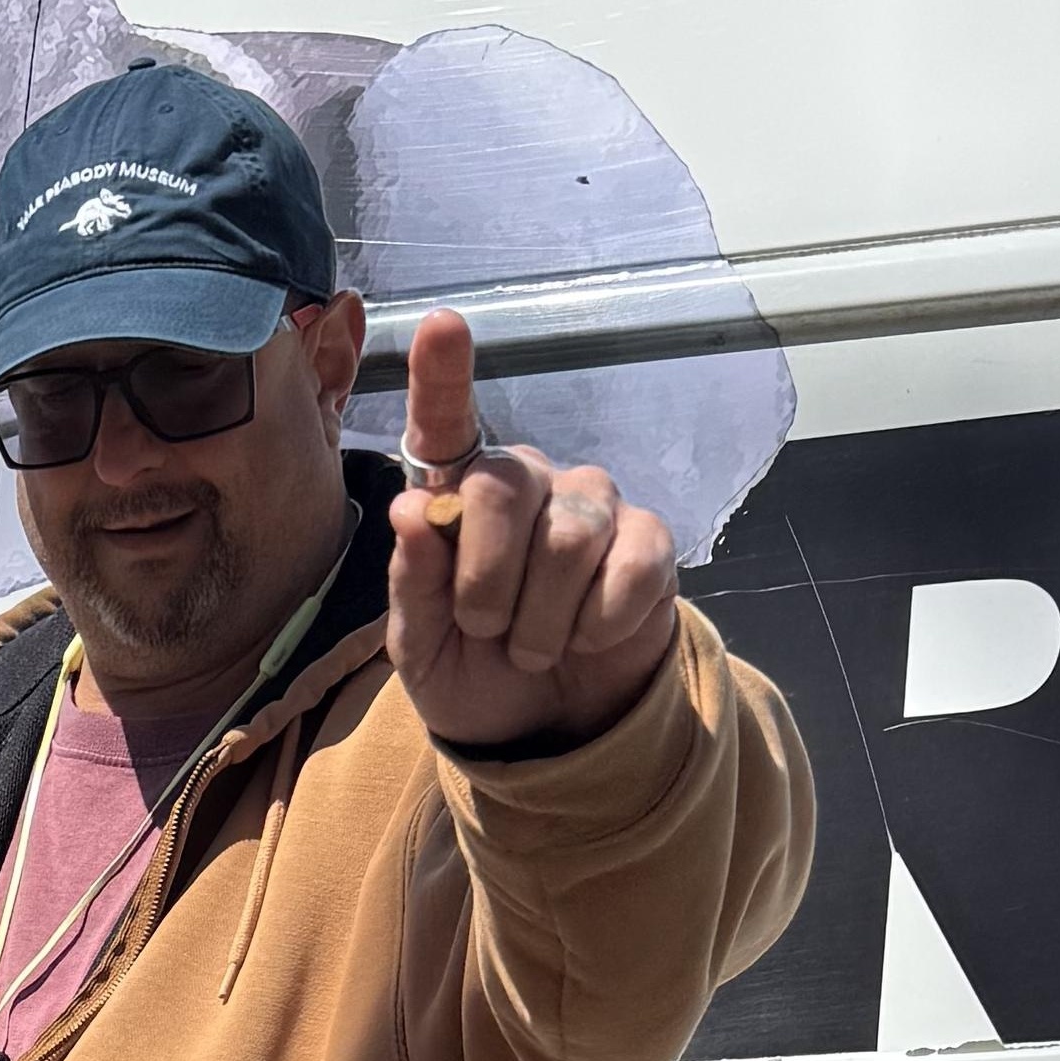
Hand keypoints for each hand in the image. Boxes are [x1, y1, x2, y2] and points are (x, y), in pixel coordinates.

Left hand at [386, 308, 680, 752]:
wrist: (544, 735)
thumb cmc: (473, 676)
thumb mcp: (420, 649)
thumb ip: (413, 584)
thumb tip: (410, 509)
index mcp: (459, 496)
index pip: (447, 422)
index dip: (443, 375)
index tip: (441, 325)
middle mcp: (528, 482)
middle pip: (503, 486)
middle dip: (484, 582)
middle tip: (486, 631)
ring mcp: (593, 506)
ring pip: (568, 536)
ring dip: (539, 621)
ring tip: (533, 648)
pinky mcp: (649, 544)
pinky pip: (629, 568)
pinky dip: (598, 624)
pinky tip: (588, 638)